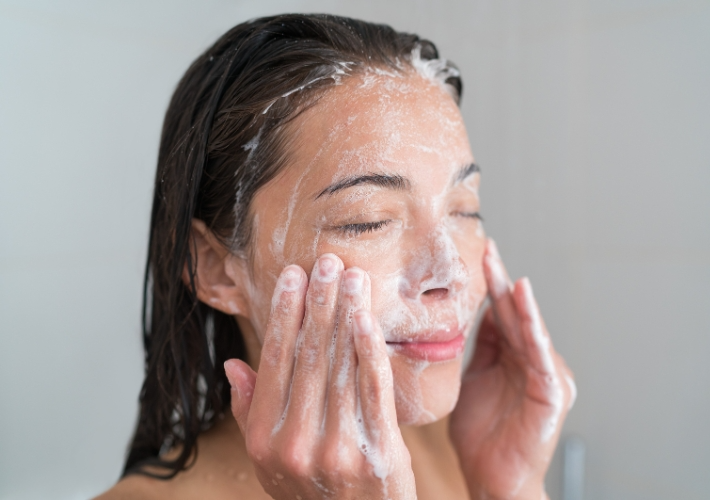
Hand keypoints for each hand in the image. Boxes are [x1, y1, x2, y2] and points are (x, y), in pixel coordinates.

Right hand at [224, 254, 416, 499]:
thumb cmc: (311, 492)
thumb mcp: (268, 461)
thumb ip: (250, 412)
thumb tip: (234, 366)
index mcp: (265, 438)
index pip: (275, 361)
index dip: (284, 314)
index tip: (293, 277)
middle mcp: (296, 441)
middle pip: (309, 356)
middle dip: (319, 303)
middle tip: (327, 263)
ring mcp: (337, 448)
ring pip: (341, 366)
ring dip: (346, 315)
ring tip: (352, 278)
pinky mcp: (378, 452)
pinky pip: (374, 390)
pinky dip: (370, 351)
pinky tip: (368, 319)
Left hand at [450, 239, 575, 499]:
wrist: (492, 477)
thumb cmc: (480, 435)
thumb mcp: (471, 379)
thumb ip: (477, 348)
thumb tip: (474, 314)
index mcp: (511, 357)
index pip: (500, 314)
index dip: (489, 285)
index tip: (479, 255)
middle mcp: (531, 361)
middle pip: (514, 315)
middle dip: (499, 282)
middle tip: (486, 249)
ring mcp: (545, 374)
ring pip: (528, 329)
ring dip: (516, 299)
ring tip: (502, 269)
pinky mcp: (553, 391)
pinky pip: (540, 353)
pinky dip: (533, 327)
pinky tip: (523, 302)